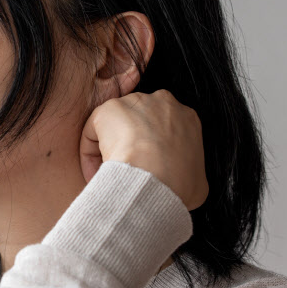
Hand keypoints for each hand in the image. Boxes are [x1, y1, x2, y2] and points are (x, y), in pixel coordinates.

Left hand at [79, 89, 207, 210]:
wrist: (157, 178)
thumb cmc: (177, 183)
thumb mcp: (197, 182)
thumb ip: (187, 174)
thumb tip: (179, 184)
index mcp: (186, 118)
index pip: (163, 130)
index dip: (152, 152)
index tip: (146, 169)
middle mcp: (161, 103)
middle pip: (138, 125)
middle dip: (130, 147)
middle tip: (125, 172)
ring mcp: (134, 103)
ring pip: (114, 127)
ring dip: (109, 150)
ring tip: (108, 176)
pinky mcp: (108, 110)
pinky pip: (92, 133)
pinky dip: (89, 153)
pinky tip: (95, 173)